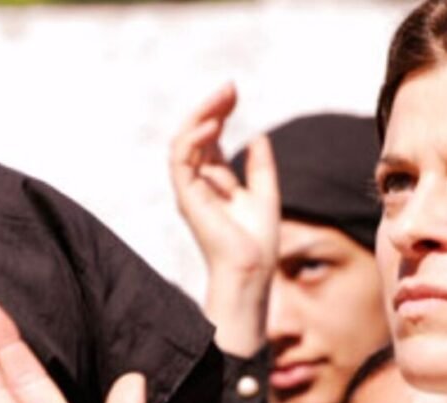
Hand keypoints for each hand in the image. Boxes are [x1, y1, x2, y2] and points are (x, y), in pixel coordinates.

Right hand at [169, 83, 279, 355]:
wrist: (251, 270)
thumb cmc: (258, 243)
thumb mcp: (265, 194)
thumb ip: (260, 167)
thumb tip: (258, 137)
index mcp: (213, 182)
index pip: (209, 138)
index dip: (220, 112)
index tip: (235, 93)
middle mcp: (197, 183)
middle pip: (195, 135)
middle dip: (210, 108)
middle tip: (229, 88)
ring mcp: (189, 189)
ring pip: (183, 141)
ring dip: (201, 116)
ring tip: (222, 99)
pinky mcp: (187, 196)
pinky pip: (181, 159)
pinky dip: (195, 138)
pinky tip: (214, 123)